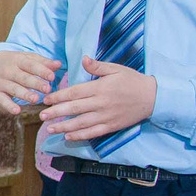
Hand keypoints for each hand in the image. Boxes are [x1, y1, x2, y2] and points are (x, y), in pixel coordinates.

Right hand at [0, 50, 61, 114]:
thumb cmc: (16, 63)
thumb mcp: (27, 58)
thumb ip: (43, 62)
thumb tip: (59, 64)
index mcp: (18, 60)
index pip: (31, 65)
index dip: (41, 71)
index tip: (52, 77)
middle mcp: (8, 70)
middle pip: (23, 77)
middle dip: (35, 83)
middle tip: (47, 89)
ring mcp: (0, 82)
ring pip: (13, 89)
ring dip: (24, 94)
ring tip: (36, 99)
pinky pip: (2, 100)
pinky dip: (8, 106)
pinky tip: (17, 111)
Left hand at [41, 56, 157, 142]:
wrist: (153, 97)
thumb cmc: (132, 81)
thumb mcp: (116, 69)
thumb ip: (97, 66)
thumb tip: (83, 59)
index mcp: (100, 88)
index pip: (75, 93)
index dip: (59, 96)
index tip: (46, 99)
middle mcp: (101, 103)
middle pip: (75, 109)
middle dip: (56, 113)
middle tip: (41, 115)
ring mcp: (106, 116)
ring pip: (82, 123)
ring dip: (64, 126)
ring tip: (49, 129)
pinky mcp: (112, 126)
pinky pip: (93, 132)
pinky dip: (80, 136)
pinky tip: (68, 137)